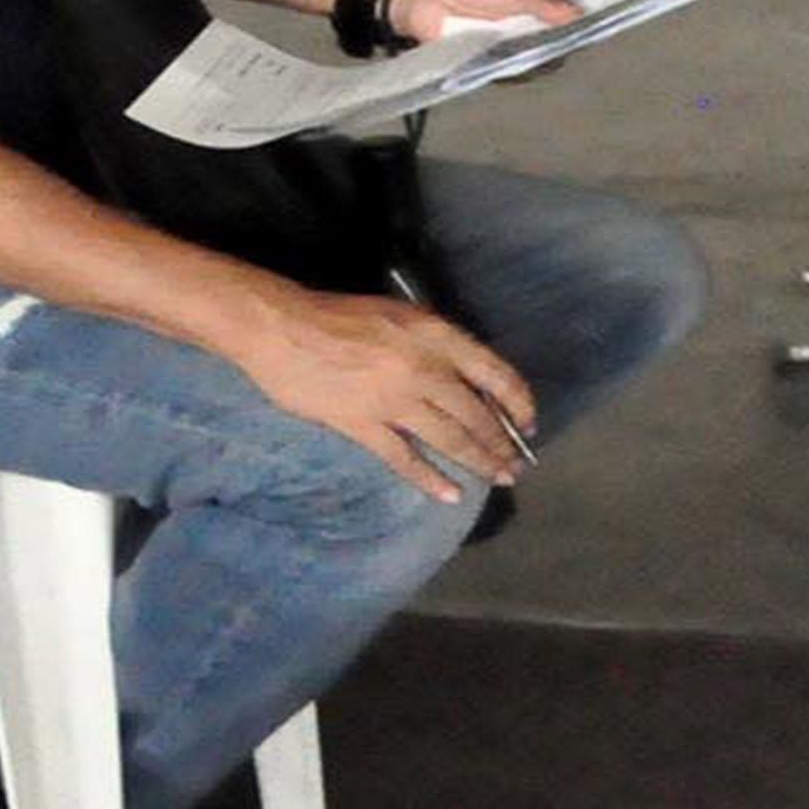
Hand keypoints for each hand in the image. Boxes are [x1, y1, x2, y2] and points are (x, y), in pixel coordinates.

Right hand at [215, 282, 538, 505]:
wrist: (281, 327)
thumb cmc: (337, 315)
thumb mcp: (399, 316)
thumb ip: (435, 346)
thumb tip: (468, 384)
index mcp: (434, 334)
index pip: (494, 373)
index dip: (518, 402)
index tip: (528, 423)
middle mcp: (423, 368)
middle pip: (476, 414)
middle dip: (500, 443)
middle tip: (515, 465)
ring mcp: (393, 400)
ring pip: (449, 438)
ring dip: (478, 461)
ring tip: (497, 478)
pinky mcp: (363, 424)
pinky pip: (404, 458)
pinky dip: (429, 478)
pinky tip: (448, 493)